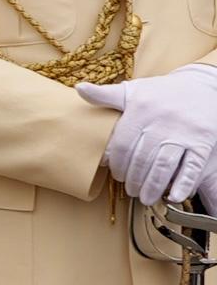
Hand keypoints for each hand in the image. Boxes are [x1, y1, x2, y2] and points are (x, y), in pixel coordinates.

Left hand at [84, 63, 216, 207]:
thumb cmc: (163, 93)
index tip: (114, 174)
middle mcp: (161, 122)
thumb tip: (80, 88)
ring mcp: (184, 132)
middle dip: (133, 178)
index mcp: (141, 110)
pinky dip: (183, 184)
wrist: (204, 86)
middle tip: (129, 189)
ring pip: (163, 165)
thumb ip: (107, 95)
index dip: (116, 163)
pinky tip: (175, 196)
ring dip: (152, 186)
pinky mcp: (203, 141)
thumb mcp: (135, 91)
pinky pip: (191, 166)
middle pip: (141, 158)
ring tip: (145, 197)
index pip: (122, 144)